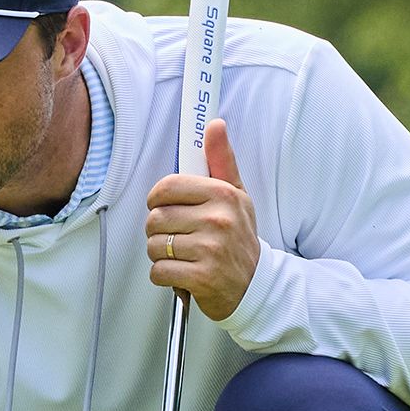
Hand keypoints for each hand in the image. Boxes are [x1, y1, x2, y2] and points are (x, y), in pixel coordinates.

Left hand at [145, 118, 260, 320]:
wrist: (255, 285)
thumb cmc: (239, 238)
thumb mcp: (236, 195)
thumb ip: (221, 160)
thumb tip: (215, 125)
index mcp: (223, 195)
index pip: (167, 187)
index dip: (158, 199)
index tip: (166, 207)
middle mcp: (219, 219)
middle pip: (155, 218)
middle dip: (159, 231)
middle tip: (180, 237)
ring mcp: (211, 248)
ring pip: (154, 245)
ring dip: (161, 255)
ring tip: (184, 255)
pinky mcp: (203, 276)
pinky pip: (159, 271)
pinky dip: (164, 276)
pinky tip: (183, 272)